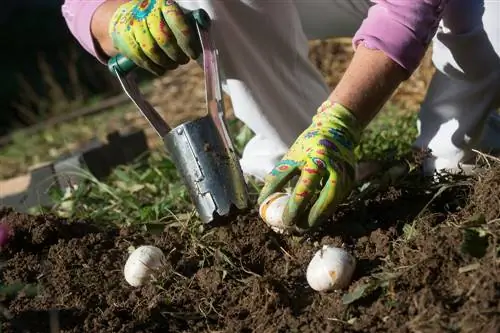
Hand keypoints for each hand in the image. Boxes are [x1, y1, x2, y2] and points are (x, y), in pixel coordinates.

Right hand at [109, 0, 200, 74]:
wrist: (124, 16)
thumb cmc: (156, 19)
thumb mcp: (170, 15)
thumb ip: (185, 24)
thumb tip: (204, 33)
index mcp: (163, 4)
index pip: (177, 21)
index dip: (187, 40)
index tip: (193, 54)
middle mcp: (147, 11)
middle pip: (164, 39)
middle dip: (176, 55)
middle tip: (183, 61)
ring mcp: (133, 24)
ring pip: (151, 50)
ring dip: (165, 63)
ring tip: (172, 65)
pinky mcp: (123, 38)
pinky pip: (140, 57)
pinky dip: (152, 67)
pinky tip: (160, 70)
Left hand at [257, 100, 361, 231]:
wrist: (338, 130)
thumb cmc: (309, 144)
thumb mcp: (292, 156)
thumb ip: (279, 177)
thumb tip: (263, 200)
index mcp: (316, 160)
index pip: (303, 189)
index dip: (292, 207)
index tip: (283, 220)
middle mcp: (334, 168)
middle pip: (323, 200)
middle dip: (308, 217)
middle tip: (295, 228)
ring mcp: (345, 175)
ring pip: (332, 203)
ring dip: (318, 218)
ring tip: (304, 227)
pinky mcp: (351, 180)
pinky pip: (336, 200)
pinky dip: (324, 210)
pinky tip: (314, 216)